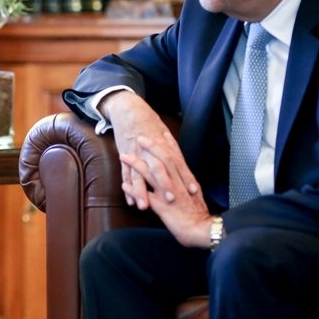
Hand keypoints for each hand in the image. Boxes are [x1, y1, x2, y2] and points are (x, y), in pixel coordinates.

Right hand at [100, 91, 197, 209]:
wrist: (129, 111)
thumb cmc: (149, 124)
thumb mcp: (164, 135)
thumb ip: (173, 151)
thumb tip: (184, 168)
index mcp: (163, 145)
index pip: (177, 163)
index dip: (185, 177)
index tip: (193, 190)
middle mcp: (149, 151)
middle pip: (158, 169)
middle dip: (164, 185)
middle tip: (171, 200)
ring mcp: (135, 154)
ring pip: (138, 174)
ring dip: (141, 191)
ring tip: (144, 206)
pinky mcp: (125, 157)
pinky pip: (125, 175)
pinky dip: (128, 189)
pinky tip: (130, 202)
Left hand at [120, 133, 212, 247]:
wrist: (203, 231)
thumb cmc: (199, 216)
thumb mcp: (195, 196)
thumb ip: (186, 185)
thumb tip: (182, 179)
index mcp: (186, 181)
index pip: (177, 158)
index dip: (170, 144)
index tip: (162, 132)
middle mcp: (178, 184)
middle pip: (164, 160)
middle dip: (151, 147)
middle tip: (140, 137)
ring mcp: (170, 194)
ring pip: (152, 174)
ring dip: (136, 164)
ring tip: (124, 156)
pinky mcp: (163, 207)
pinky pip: (145, 195)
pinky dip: (134, 190)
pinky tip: (124, 185)